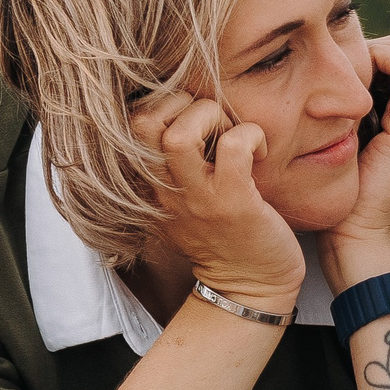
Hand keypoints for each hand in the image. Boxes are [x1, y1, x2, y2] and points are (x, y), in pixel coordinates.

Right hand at [128, 91, 306, 312]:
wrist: (249, 287)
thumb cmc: (222, 235)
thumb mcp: (182, 199)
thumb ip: (172, 165)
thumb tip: (184, 111)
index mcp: (149, 185)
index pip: (129, 125)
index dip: (160, 105)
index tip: (192, 118)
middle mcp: (164, 190)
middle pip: (141, 123)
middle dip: (180, 102)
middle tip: (211, 120)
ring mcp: (197, 198)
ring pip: (181, 134)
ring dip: (212, 117)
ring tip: (230, 132)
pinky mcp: (233, 204)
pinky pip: (234, 147)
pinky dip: (252, 136)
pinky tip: (260, 152)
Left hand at [319, 33, 389, 292]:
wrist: (358, 238)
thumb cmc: (347, 196)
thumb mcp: (355, 141)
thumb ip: (357, 111)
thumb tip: (336, 78)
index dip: (370, 58)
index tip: (336, 77)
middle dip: (370, 54)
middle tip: (336, 78)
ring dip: (368, 58)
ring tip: (340, 85)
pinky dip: (374, 62)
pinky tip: (347, 84)